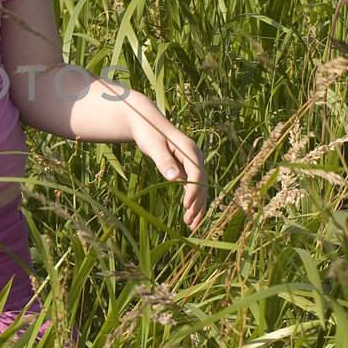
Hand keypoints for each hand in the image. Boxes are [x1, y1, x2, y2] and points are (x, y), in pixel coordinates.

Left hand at [129, 102, 208, 231]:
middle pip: (202, 183)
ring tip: (191, 225)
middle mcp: (195, 156)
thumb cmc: (147, 132)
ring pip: (200, 187)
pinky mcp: (187, 167)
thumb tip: (174, 178)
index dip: (193, 190)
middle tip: (190, 223)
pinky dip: (193, 200)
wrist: (145, 122)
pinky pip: (193, 186)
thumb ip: (164, 161)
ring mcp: (192, 162)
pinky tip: (189, 214)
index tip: (187, 206)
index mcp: (189, 149)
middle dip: (198, 203)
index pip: (196, 173)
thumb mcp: (153, 146)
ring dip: (197, 205)